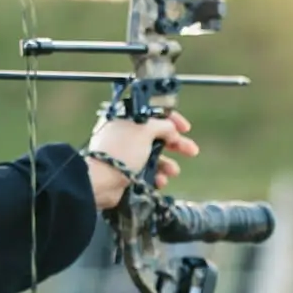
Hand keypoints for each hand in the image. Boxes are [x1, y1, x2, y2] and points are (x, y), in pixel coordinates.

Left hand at [85, 110, 199, 210]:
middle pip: (156, 135)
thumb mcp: (146, 130)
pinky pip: (146, 171)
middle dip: (176, 143)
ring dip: (167, 163)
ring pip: (153, 155)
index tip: (185, 127)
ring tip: (173, 171)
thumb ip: (164, 126)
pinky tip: (160, 180)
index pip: (153, 112)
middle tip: (191, 150)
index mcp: (125, 117)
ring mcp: (124, 153)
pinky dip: (156, 176)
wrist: (101, 181)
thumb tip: (172, 130)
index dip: (172, 119)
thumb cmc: (120, 151)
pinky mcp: (125, 171)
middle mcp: (124, 133)